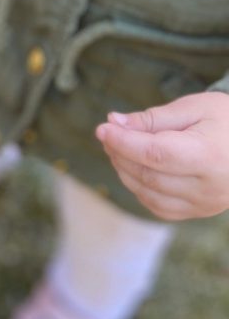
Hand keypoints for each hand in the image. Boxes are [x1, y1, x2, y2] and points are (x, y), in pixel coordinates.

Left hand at [96, 91, 228, 219]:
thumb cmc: (227, 118)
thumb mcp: (194, 107)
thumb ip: (154, 118)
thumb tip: (115, 122)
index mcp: (209, 156)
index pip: (154, 154)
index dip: (123, 142)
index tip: (103, 128)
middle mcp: (209, 187)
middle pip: (148, 175)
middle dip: (120, 153)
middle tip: (108, 133)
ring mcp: (206, 204)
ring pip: (149, 194)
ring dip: (125, 171)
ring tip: (118, 147)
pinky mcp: (201, 211)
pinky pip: (160, 207)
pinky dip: (139, 188)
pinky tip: (134, 167)